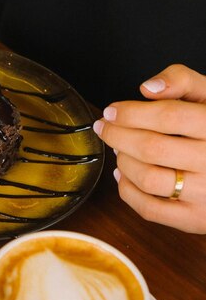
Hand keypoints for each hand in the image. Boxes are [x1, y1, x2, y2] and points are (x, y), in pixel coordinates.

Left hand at [93, 64, 205, 232]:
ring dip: (123, 162)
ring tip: (119, 150)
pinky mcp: (194, 219)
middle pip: (152, 148)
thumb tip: (148, 88)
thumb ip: (182, 81)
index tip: (111, 111)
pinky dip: (127, 191)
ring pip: (147, 178)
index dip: (132, 113)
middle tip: (105, 128)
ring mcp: (205, 194)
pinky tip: (124, 175)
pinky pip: (149, 208)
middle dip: (118, 136)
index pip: (168, 116)